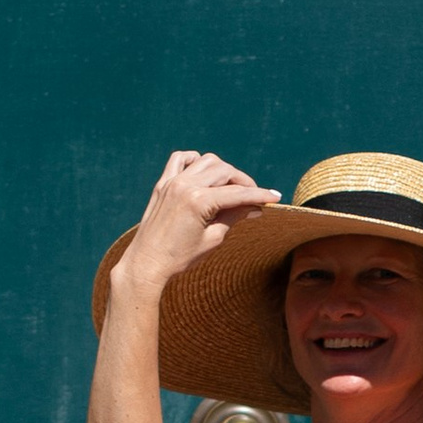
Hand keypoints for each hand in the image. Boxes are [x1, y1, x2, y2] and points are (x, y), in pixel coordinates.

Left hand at [114, 149, 281, 298]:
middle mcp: (184, 186)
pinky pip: (180, 159)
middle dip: (243, 182)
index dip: (259, 195)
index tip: (275, 197)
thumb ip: (234, 217)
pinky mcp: (162, 184)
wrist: (146, 264)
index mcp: (198, 201)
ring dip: (223, 170)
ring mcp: (171, 182)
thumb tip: (254, 208)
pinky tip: (204, 172)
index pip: (237, 193)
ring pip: (206, 161)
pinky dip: (195, 160)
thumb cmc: (180, 258)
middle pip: (225, 171)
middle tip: (253, 197)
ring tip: (231, 187)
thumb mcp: (212, 239)